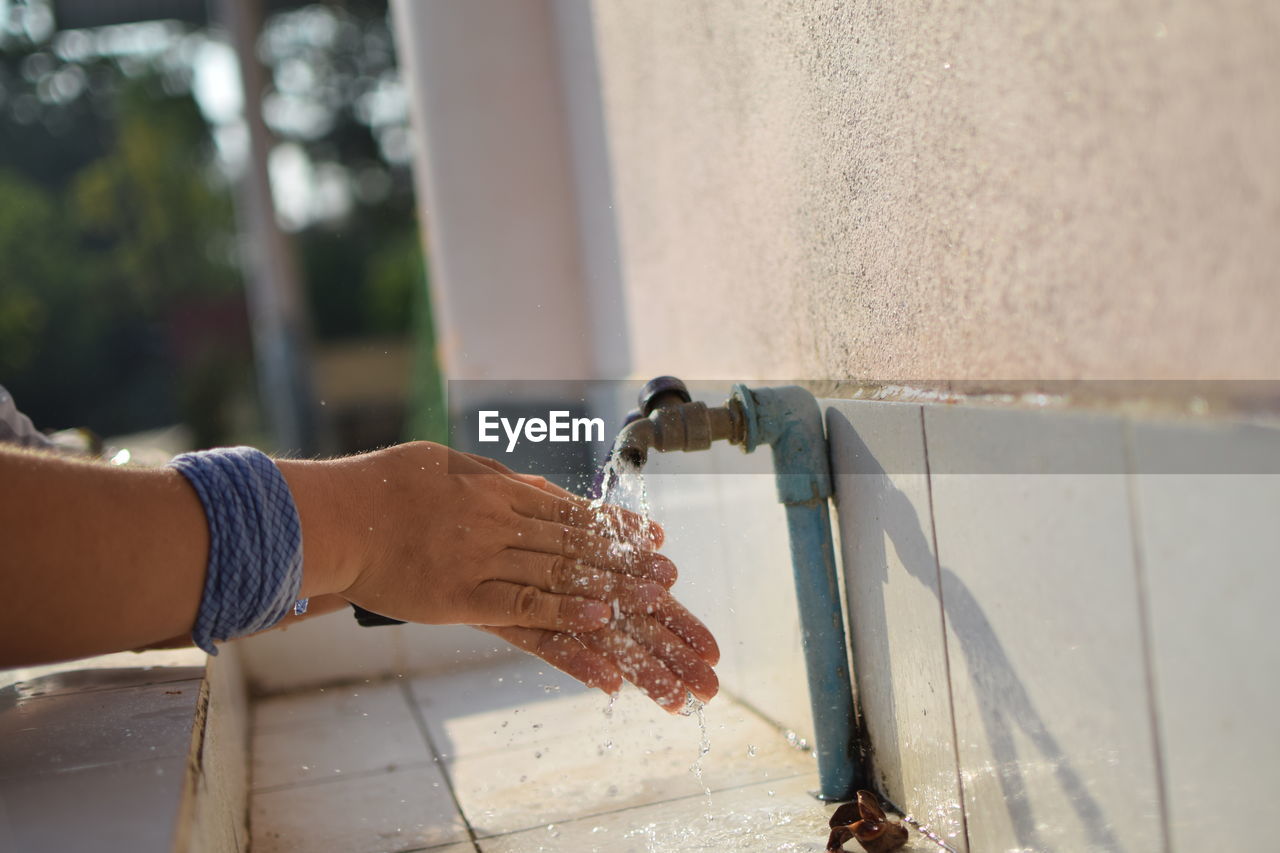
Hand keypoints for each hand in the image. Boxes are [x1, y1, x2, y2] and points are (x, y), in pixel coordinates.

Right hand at [282, 443, 718, 710]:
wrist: (336, 517)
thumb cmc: (384, 487)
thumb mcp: (446, 465)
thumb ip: (493, 479)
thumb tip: (528, 485)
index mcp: (497, 491)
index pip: (568, 511)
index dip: (612, 525)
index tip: (650, 534)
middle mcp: (499, 521)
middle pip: (575, 543)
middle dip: (626, 559)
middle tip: (669, 572)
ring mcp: (484, 558)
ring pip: (560, 573)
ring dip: (611, 584)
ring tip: (655, 597)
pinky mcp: (464, 596)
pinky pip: (523, 607)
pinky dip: (563, 612)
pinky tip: (598, 618)